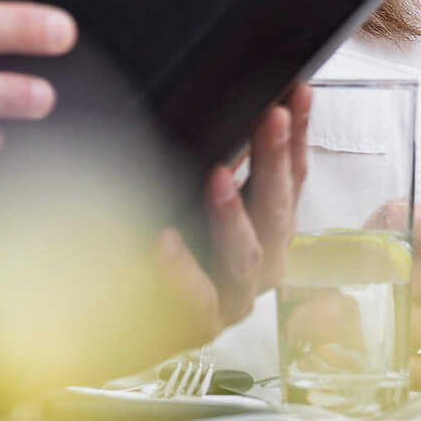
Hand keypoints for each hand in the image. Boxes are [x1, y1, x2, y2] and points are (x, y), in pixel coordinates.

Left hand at [148, 85, 311, 344]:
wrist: (123, 326)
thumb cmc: (166, 251)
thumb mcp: (195, 194)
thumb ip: (218, 161)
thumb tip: (222, 109)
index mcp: (269, 230)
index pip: (293, 177)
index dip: (298, 135)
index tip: (296, 94)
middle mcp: (262, 264)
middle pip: (275, 210)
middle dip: (274, 161)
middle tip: (269, 118)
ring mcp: (235, 298)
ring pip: (245, 257)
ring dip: (233, 214)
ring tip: (218, 176)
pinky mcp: (200, 325)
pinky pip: (198, 301)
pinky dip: (183, 270)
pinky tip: (165, 240)